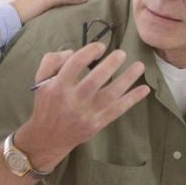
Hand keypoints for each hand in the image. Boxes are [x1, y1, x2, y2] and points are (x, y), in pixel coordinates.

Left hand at [10, 0, 96, 22]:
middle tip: (98, 3)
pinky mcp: (38, 18)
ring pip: (63, 4)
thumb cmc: (24, 10)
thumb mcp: (46, 0)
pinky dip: (67, 13)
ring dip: (76, 6)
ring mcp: (41, 8)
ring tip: (88, 13)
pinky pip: (57, 13)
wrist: (4, 23)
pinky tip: (71, 21)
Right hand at [15, 43, 149, 169]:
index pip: (76, 63)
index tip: (101, 47)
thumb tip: (73, 51)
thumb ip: (52, 60)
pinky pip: (117, 110)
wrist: (48, 137)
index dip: (90, 51)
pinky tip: (144, 89)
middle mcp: (74, 99)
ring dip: (127, 79)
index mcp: (59, 86)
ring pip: (111, 94)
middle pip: (95, 79)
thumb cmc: (47, 104)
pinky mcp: (97, 124)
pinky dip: (132, 99)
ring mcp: (87, 113)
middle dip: (111, 64)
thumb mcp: (40, 79)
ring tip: (140, 66)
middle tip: (122, 53)